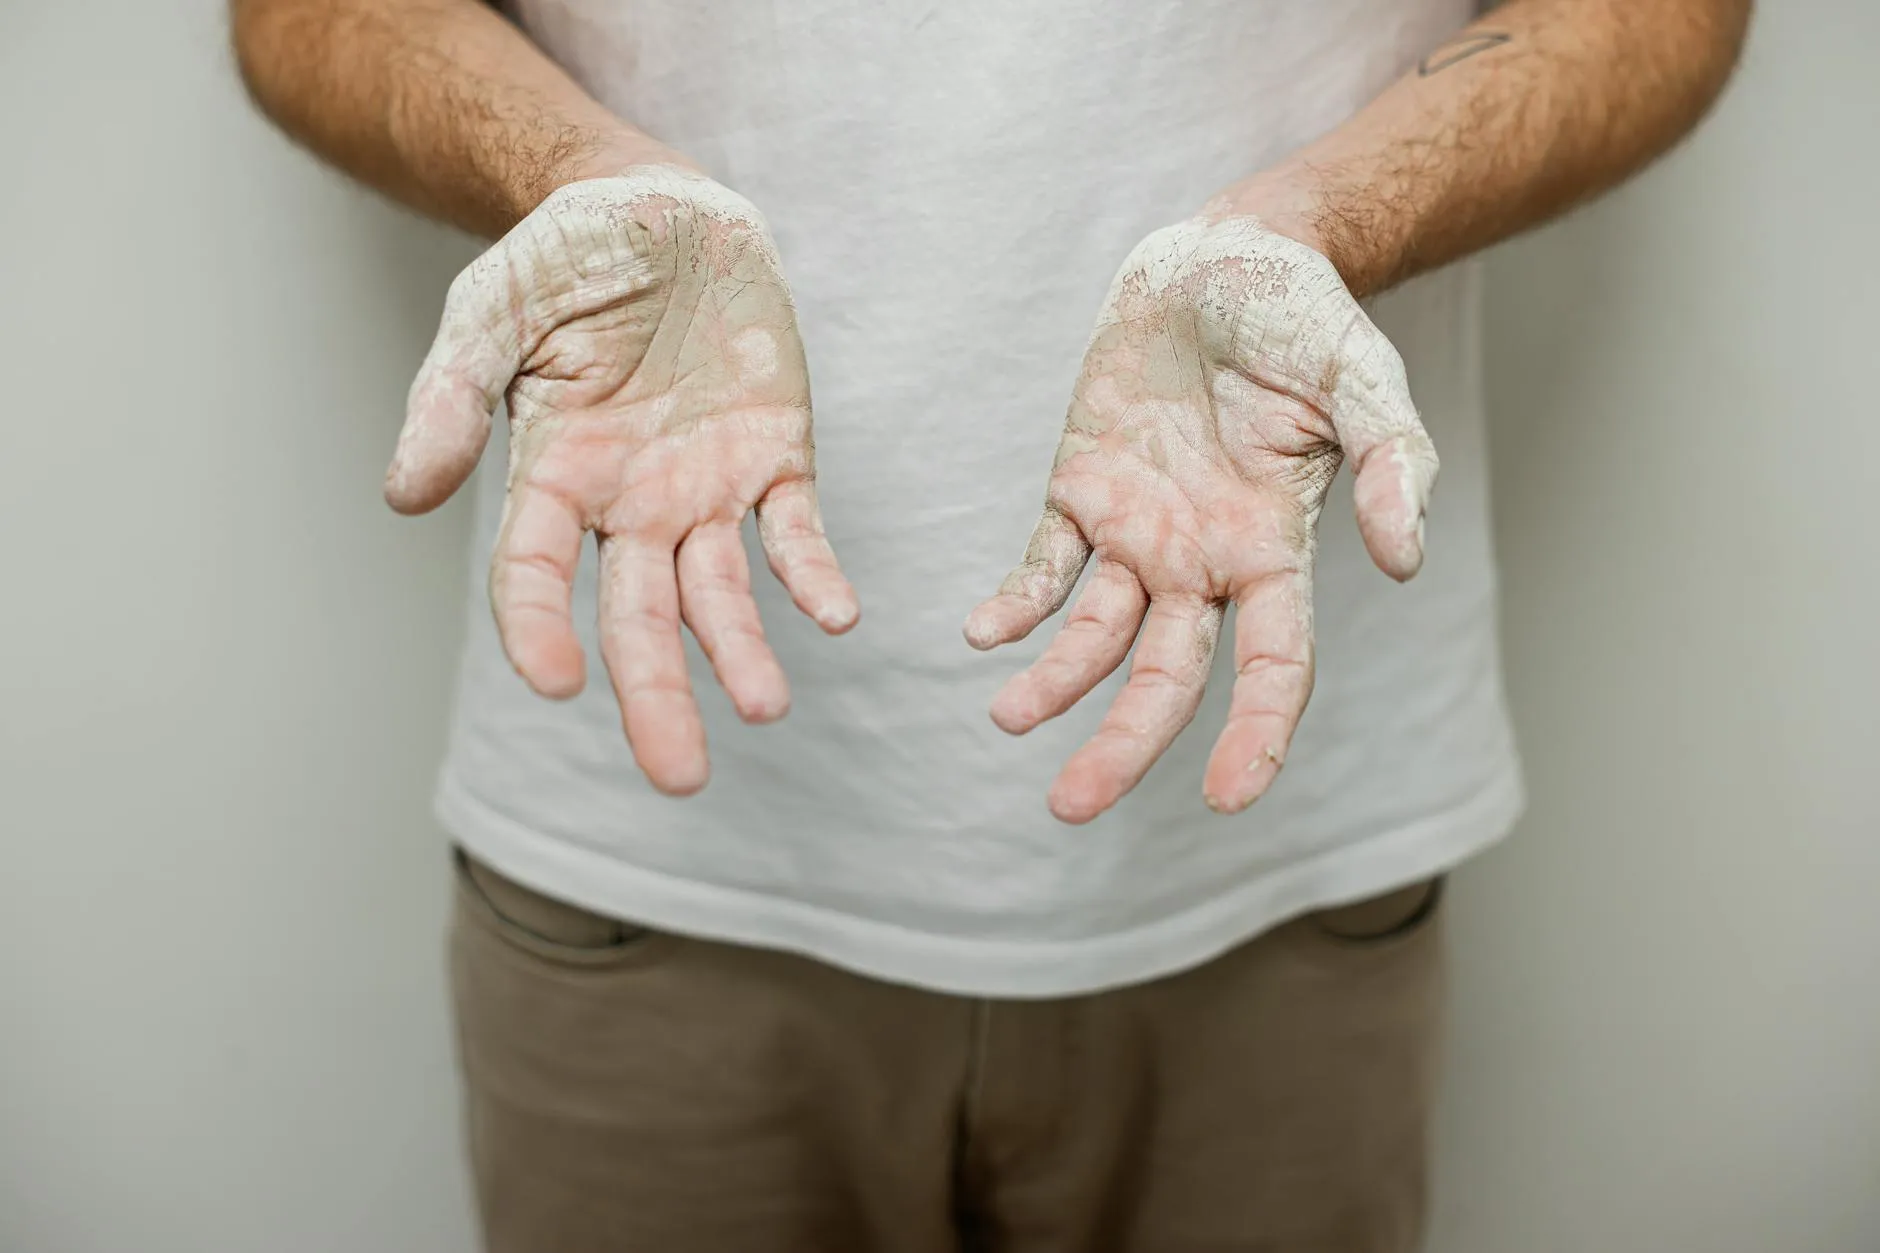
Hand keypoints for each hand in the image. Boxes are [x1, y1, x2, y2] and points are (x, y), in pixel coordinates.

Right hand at [386, 167, 857, 794]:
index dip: (539, 627)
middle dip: (656, 696)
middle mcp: (628, 503)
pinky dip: (814, 574)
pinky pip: (796, 532)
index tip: (556, 681)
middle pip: (638, 618)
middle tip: (678, 777)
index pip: (535, 574)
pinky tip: (836, 617)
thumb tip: (401, 497)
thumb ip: (453, 397)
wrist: (662, 209)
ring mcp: (703, 489)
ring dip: (742, 653)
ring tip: (766, 709)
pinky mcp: (773, 459)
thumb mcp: (494, 310)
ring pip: (720, 595)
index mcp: (553, 475)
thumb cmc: (566, 257)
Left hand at [965, 215, 1436, 822]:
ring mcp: (1138, 530)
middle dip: (1123, 744)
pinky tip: (983, 635)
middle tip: (1071, 807)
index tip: (1226, 799)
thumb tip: (1404, 562)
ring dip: (1053, 683)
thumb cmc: (1304, 317)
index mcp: (1274, 550)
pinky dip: (1014, 603)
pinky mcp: (1081, 490)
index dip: (1256, 737)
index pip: (1274, 667)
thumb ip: (1391, 462)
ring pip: (1094, 636)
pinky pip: (1043, 565)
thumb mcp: (1362, 379)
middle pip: (1165, 678)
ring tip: (1007, 720)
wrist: (1223, 258)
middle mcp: (1203, 560)